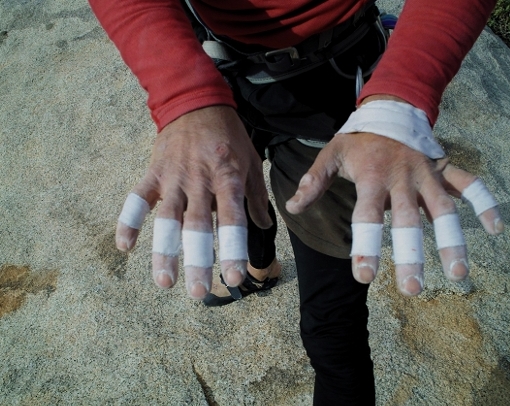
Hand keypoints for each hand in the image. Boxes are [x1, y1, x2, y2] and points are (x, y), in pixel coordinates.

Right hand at [115, 106, 271, 298]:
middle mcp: (200, 181)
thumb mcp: (251, 161)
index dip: (233, 249)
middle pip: (198, 227)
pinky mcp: (153, 172)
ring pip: (167, 219)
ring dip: (163, 251)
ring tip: (164, 281)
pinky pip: (137, 199)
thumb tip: (263, 226)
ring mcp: (174, 177)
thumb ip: (256, 195)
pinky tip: (125, 247)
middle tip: (199, 293)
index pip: (232, 220)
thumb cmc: (229, 136)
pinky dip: (128, 220)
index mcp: (228, 178)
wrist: (197, 102)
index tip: (234, 277)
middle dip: (197, 261)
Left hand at [286, 99, 502, 295]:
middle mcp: (402, 179)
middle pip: (409, 222)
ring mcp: (427, 175)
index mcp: (373, 178)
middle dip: (412, 256)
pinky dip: (486, 203)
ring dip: (453, 240)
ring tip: (458, 273)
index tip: (365, 277)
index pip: (367, 216)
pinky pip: (471, 185)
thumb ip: (314, 180)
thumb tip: (291, 207)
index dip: (365, 246)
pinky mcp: (445, 169)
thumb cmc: (358, 139)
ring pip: (444, 210)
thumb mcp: (331, 153)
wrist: (390, 109)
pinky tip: (496, 229)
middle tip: (413, 290)